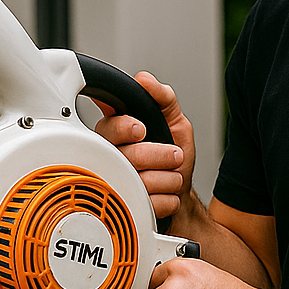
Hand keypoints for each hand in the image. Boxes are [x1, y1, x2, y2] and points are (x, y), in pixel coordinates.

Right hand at [94, 71, 194, 220]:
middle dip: (159, 155)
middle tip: (175, 154)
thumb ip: (162, 98)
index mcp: (116, 134)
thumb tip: (144, 80)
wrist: (180, 192)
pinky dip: (168, 198)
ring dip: (169, 178)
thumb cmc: (171, 155)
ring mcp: (117, 185)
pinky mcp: (127, 208)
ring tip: (173, 175)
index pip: (108, 127)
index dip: (123, 127)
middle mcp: (112, 159)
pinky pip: (148, 204)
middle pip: (126, 156)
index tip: (141, 129)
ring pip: (140, 183)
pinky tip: (166, 193)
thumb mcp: (173, 120)